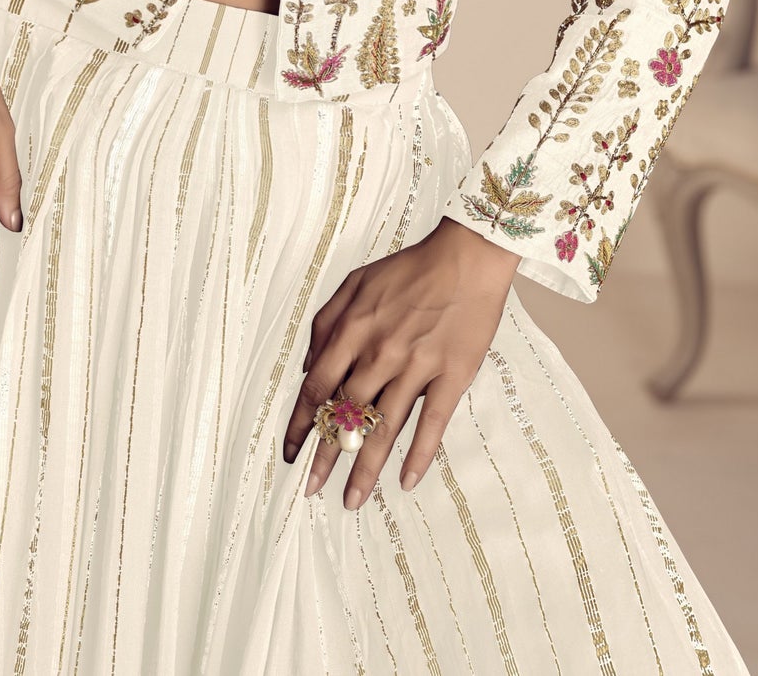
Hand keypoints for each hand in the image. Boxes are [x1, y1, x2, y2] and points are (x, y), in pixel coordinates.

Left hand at [282, 218, 519, 506]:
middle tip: (311, 489)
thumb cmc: (410, 268)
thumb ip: (326, 323)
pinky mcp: (453, 375)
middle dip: (326, 456)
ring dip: (365, 468)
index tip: (291, 452)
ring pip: (385, 428)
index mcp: (353, 328)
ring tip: (351, 500)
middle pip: (347, 415)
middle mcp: (381, 351)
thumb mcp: (356, 283)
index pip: (318, 387)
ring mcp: (418, 366)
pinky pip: (432, 423)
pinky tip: (406, 481)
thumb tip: (308, 366)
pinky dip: (418, 455)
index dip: (302, 423)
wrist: (467, 258)